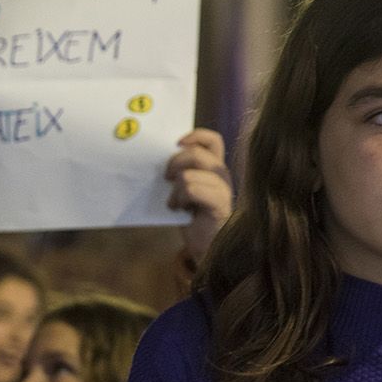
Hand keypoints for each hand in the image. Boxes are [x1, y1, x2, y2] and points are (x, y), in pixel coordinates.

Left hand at [165, 129, 232, 265]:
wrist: (206, 246)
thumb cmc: (191, 217)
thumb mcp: (183, 188)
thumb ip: (179, 171)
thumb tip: (158, 157)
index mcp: (214, 167)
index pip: (212, 140)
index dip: (194, 136)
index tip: (175, 144)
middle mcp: (222, 174)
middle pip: (196, 154)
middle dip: (174, 164)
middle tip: (166, 179)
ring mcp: (223, 189)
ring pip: (188, 175)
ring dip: (175, 189)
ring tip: (175, 202)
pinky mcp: (219, 204)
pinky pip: (192, 189)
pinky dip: (179, 198)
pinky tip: (179, 209)